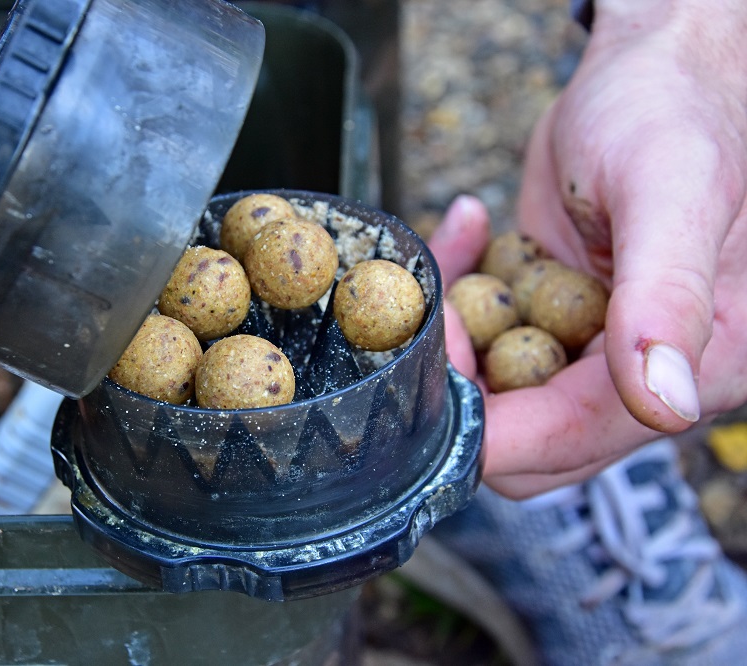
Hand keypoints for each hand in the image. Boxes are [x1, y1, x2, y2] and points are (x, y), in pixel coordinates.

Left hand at [431, 0, 746, 496]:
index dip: (484, 422)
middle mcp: (644, 375)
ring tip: (458, 253)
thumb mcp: (673, 191)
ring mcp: (596, 350)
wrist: (656, 69)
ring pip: (496, 391)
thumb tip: (665, 404)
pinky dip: (462, 293)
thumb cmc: (676, 111)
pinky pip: (490, 337)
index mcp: (698, 365)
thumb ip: (667, 297)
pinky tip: (472, 232)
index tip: (434, 364)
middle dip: (460, 382)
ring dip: (454, 334)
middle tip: (437, 304)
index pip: (570, 439)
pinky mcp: (557, 318)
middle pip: (523, 437)